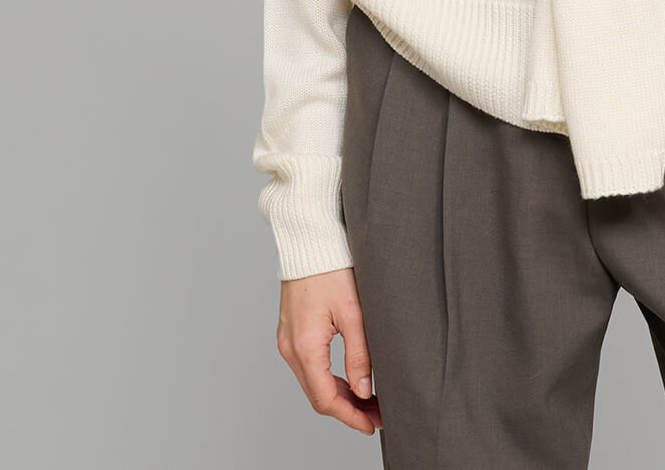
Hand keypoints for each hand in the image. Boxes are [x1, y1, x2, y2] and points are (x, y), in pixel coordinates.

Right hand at [275, 266, 381, 433]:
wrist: (309, 240)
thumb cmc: (332, 268)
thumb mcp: (353, 312)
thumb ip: (359, 354)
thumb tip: (364, 390)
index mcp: (305, 346)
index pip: (326, 399)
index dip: (351, 417)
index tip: (372, 425)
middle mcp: (290, 348)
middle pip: (318, 395)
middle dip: (348, 409)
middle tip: (377, 415)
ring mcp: (287, 340)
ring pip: (312, 383)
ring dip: (339, 395)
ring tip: (368, 400)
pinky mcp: (291, 332)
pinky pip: (308, 367)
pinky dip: (328, 379)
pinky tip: (349, 379)